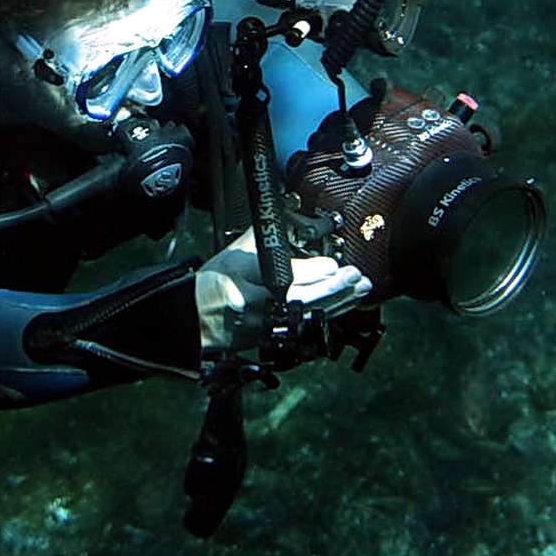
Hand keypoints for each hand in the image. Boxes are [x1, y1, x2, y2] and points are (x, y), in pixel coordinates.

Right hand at [196, 229, 369, 352]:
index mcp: (245, 277)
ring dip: (339, 301)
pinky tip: (345, 304)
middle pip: (303, 298)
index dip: (314, 271)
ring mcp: (265, 326)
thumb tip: (292, 217)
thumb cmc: (214, 283)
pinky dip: (328, 314)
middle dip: (334, 288)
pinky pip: (306, 326)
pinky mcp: (272, 338)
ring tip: (360, 288)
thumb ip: (267, 238)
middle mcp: (256, 305)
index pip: (285, 275)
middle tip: (355, 276)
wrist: (196, 318)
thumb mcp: (235, 253)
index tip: (333, 264)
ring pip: (309, 315)